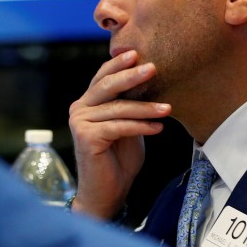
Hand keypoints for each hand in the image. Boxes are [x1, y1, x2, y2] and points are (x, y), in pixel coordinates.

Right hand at [68, 50, 171, 218]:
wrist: (106, 193)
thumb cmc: (119, 160)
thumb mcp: (127, 126)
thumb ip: (130, 106)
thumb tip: (149, 81)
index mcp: (87, 103)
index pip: (103, 77)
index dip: (119, 64)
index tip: (139, 54)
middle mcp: (79, 109)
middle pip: (106, 86)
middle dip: (131, 76)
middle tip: (153, 68)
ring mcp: (79, 122)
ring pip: (117, 108)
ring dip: (145, 108)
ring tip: (167, 108)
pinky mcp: (85, 137)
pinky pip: (118, 126)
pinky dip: (140, 126)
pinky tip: (157, 128)